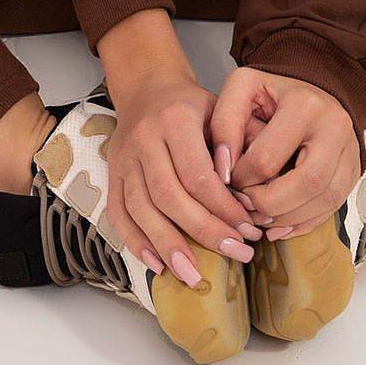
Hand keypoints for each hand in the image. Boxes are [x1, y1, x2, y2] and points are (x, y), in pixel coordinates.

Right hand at [103, 65, 263, 285]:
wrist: (147, 88)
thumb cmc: (192, 105)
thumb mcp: (221, 108)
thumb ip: (239, 143)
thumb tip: (254, 192)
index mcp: (175, 119)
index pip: (198, 174)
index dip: (224, 207)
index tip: (249, 230)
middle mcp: (144, 138)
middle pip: (169, 196)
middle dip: (203, 232)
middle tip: (235, 255)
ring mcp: (124, 158)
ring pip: (141, 209)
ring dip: (168, 246)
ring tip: (194, 276)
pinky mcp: (111, 173)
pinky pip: (118, 214)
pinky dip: (135, 242)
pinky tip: (158, 264)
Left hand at [209, 67, 360, 239]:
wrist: (311, 86)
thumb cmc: (272, 91)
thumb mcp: (242, 88)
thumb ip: (224, 123)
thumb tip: (223, 169)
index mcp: (304, 105)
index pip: (267, 159)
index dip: (241, 178)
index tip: (229, 179)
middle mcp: (335, 127)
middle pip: (306, 184)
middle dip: (269, 205)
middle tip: (246, 205)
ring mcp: (350, 150)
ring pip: (324, 200)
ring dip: (287, 218)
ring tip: (260, 216)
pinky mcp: (353, 170)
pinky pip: (333, 208)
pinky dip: (304, 223)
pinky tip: (280, 225)